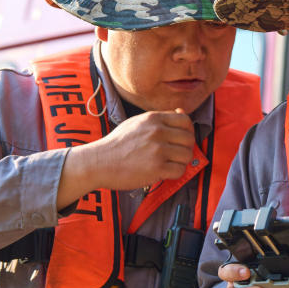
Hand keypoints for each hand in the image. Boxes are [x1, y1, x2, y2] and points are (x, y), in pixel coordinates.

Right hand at [57, 108, 193, 206]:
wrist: (99, 162)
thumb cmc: (117, 144)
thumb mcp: (136, 122)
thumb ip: (159, 119)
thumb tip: (181, 113)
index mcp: (153, 118)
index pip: (185, 120)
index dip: (187, 131)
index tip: (181, 139)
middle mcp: (157, 132)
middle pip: (189, 139)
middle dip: (186, 148)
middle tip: (176, 154)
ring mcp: (158, 150)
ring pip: (187, 155)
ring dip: (181, 162)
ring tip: (169, 164)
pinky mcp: (156, 168)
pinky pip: (180, 170)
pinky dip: (175, 173)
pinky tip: (164, 172)